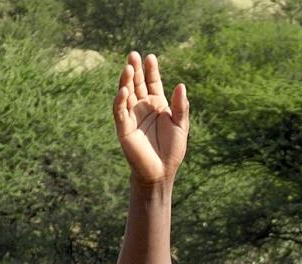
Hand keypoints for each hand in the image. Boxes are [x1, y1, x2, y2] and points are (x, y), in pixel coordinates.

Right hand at [113, 52, 188, 184]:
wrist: (162, 171)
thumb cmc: (172, 149)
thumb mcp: (181, 125)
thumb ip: (181, 106)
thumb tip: (181, 85)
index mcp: (157, 105)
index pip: (152, 83)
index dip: (151, 70)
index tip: (151, 57)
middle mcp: (142, 107)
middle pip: (137, 84)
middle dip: (135, 69)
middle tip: (134, 54)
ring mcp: (132, 116)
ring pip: (126, 94)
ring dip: (126, 81)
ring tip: (128, 67)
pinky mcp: (124, 127)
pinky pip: (120, 111)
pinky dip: (120, 100)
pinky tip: (124, 90)